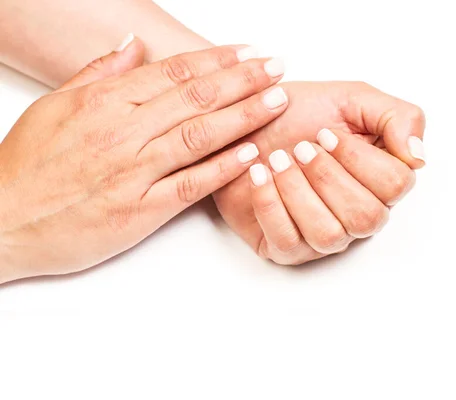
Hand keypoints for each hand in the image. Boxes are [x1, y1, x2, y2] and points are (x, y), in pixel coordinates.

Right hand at [0, 40, 287, 282]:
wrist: (1, 221)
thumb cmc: (27, 165)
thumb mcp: (55, 106)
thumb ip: (97, 73)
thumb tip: (134, 46)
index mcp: (104, 102)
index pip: (174, 73)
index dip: (217, 60)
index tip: (248, 52)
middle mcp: (122, 132)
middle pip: (195, 98)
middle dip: (243, 80)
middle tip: (276, 68)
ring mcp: (133, 172)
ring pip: (198, 136)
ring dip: (243, 116)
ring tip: (277, 102)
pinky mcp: (138, 211)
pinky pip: (189, 186)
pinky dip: (223, 169)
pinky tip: (252, 155)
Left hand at [213, 82, 424, 264]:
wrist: (242, 124)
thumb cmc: (297, 114)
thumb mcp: (351, 99)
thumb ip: (397, 117)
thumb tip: (418, 157)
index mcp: (379, 180)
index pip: (395, 185)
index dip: (359, 158)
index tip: (327, 132)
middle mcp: (357, 214)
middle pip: (366, 217)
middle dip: (328, 176)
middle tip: (301, 146)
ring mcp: (323, 236)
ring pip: (329, 235)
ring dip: (299, 192)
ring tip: (277, 160)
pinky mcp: (286, 248)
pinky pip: (288, 243)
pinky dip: (271, 204)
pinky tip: (260, 175)